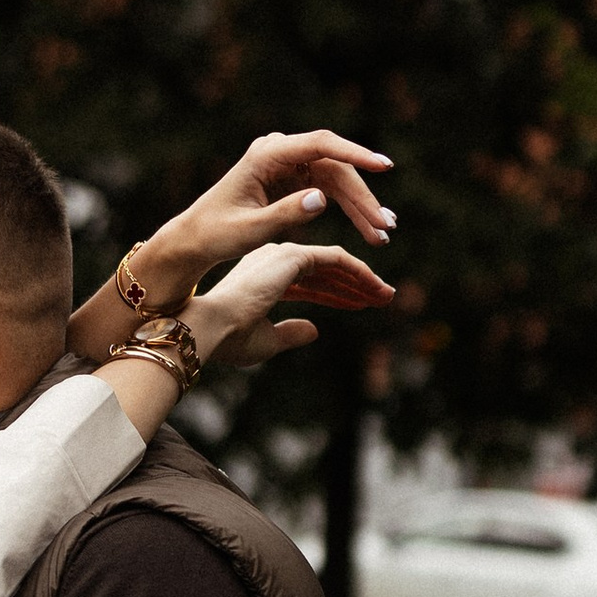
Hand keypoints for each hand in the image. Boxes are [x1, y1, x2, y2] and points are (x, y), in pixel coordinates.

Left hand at [130, 130, 395, 305]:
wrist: (197, 239)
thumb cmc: (217, 233)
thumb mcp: (250, 231)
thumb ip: (285, 214)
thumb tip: (323, 198)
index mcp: (266, 155)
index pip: (319, 145)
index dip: (355, 154)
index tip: (382, 166)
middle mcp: (280, 152)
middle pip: (335, 167)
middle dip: (362, 197)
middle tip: (386, 226)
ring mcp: (289, 164)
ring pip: (338, 180)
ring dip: (360, 206)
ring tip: (383, 234)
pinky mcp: (294, 179)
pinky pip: (330, 190)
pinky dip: (349, 209)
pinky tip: (368, 227)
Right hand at [191, 234, 396, 369]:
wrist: (210, 328)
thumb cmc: (230, 339)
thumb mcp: (267, 341)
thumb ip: (291, 333)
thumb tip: (315, 330)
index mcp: (263, 278)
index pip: (309, 282)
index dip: (335, 294)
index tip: (358, 305)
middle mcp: (273, 259)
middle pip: (325, 270)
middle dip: (354, 284)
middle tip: (381, 298)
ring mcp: (282, 254)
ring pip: (334, 262)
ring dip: (362, 279)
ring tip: (385, 296)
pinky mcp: (293, 256)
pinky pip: (337, 259)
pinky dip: (359, 271)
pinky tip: (375, 287)